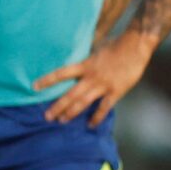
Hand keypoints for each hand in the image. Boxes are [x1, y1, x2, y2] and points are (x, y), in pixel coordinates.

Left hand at [35, 33, 153, 125]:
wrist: (136, 46)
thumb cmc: (115, 45)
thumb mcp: (95, 50)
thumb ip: (85, 60)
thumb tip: (75, 63)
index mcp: (84, 65)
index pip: (60, 74)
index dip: (47, 80)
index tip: (34, 87)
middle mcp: (91, 76)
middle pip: (70, 94)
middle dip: (57, 106)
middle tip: (47, 117)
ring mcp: (103, 85)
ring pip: (83, 102)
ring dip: (71, 113)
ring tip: (61, 121)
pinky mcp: (116, 91)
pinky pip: (104, 107)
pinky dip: (97, 117)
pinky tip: (90, 124)